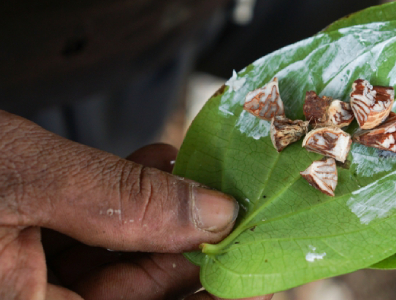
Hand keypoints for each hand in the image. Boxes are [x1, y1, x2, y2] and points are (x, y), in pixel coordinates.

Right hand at [0, 111, 270, 299]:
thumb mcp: (30, 179)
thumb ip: (122, 201)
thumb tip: (213, 213)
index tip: (257, 280)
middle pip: (136, 294)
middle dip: (187, 248)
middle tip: (233, 214)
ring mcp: (26, 278)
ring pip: (114, 262)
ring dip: (160, 215)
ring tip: (197, 178)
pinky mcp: (20, 244)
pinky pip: (85, 235)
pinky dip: (121, 200)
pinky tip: (154, 165)